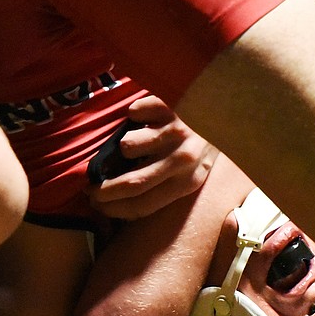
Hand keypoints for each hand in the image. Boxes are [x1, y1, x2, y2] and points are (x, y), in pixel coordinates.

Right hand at [87, 96, 219, 218]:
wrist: (224, 106)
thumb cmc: (202, 144)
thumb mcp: (191, 171)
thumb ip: (164, 186)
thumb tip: (121, 202)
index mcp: (188, 182)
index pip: (145, 206)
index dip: (115, 209)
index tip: (98, 205)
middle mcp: (183, 160)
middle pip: (133, 183)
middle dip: (105, 189)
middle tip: (90, 188)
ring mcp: (176, 132)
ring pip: (128, 146)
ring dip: (123, 145)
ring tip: (131, 143)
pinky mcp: (170, 105)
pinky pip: (135, 112)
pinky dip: (134, 113)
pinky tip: (142, 116)